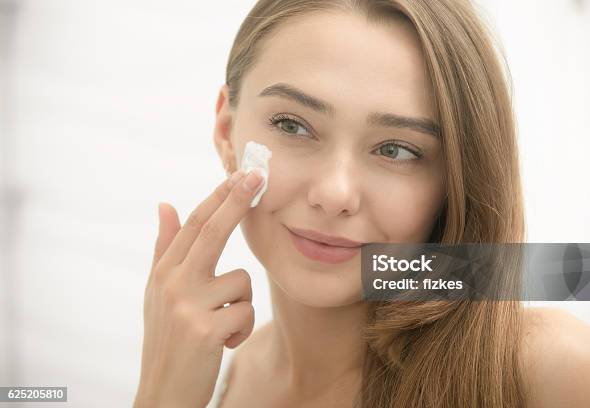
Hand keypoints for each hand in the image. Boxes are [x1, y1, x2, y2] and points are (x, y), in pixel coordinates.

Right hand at [134, 169, 264, 407]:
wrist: (163, 392)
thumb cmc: (167, 338)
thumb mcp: (158, 293)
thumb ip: (165, 248)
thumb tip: (165, 204)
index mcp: (164, 272)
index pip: (195, 224)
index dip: (219, 197)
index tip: (240, 174)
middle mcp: (173, 282)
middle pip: (212, 231)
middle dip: (236, 200)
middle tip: (257, 175)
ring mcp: (187, 305)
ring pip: (242, 282)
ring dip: (241, 305)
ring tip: (220, 325)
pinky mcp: (205, 329)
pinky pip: (246, 312)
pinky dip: (240, 329)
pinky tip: (222, 342)